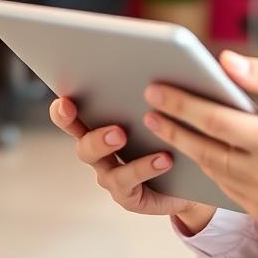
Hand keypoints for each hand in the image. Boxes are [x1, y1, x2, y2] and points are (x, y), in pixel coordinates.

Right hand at [48, 96, 216, 231]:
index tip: (65, 98)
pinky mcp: (129, 196)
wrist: (194, 181)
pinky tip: (164, 158)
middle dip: (82, 127)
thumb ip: (152, 92)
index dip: (63, 109)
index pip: (74, 116)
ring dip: (106, 145)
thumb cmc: (177, 138)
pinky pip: (129, 182)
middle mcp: (101, 153)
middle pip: (82, 142)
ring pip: (100, 164)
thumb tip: (156, 60)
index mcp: (103, 126)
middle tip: (91, 115)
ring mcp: (112, 176)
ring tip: (122, 134)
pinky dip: (145, 167)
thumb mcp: (165, 112)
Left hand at [142, 51, 257, 228]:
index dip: (182, 104)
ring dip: (185, 146)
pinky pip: (224, 186)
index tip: (157, 90)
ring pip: (211, 169)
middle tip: (150, 107)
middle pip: (204, 147)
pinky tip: (194, 147)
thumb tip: (227, 62)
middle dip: (172, 126)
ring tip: (165, 124)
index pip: (217, 121)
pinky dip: (207, 165)